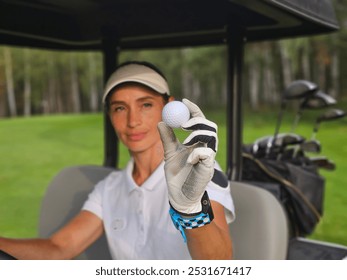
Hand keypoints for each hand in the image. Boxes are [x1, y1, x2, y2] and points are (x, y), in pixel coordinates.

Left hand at [158, 99, 217, 214]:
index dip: (194, 110)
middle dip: (198, 120)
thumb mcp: (169, 153)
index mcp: (197, 142)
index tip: (184, 101)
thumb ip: (167, 138)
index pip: (199, 121)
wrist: (178, 195)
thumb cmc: (176, 175)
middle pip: (209, 126)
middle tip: (184, 122)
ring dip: (197, 134)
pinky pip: (207, 154)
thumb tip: (161, 121)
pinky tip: (188, 160)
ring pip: (211, 137)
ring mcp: (208, 158)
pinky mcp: (208, 168)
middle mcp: (205, 147)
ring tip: (185, 141)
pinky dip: (196, 153)